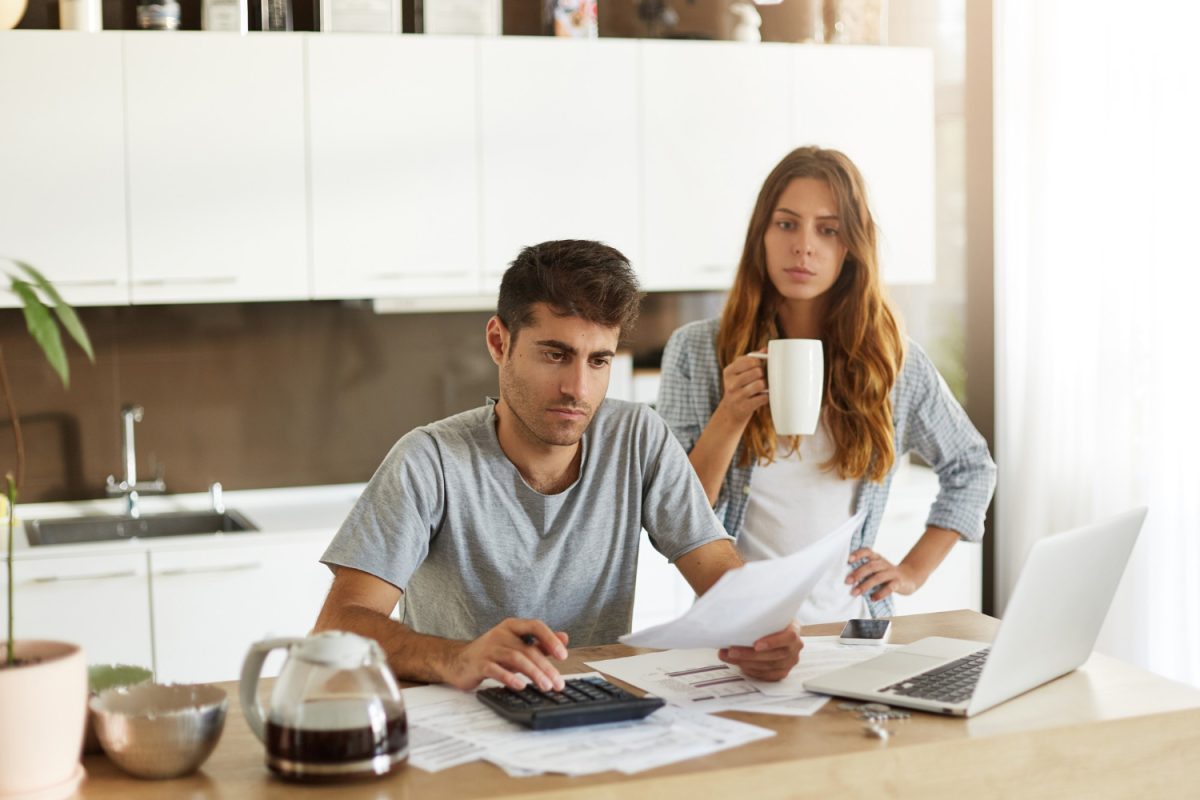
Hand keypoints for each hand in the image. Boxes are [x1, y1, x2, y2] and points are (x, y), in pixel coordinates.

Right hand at [446, 618, 568, 691]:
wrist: (457, 661)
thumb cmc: (492, 654)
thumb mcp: (517, 646)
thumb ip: (540, 643)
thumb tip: (565, 638)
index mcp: (512, 627)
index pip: (535, 626)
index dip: (551, 639)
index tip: (563, 655)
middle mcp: (500, 634)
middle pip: (528, 649)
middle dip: (546, 667)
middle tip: (558, 683)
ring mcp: (489, 648)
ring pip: (516, 658)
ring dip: (533, 673)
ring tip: (545, 686)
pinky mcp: (478, 664)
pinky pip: (496, 670)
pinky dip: (510, 678)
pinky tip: (521, 686)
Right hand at [717, 353, 769, 424]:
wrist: (730, 412)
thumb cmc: (739, 388)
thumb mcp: (739, 372)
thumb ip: (751, 359)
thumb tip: (766, 349)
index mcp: (728, 371)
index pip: (751, 360)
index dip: (759, 362)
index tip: (758, 367)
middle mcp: (731, 383)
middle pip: (758, 371)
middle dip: (762, 375)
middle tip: (759, 379)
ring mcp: (737, 396)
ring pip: (761, 384)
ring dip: (765, 387)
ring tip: (761, 389)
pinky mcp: (745, 407)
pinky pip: (764, 397)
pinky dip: (766, 397)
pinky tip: (761, 397)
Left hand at [717, 620, 802, 680]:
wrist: (779, 629)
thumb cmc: (771, 620)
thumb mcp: (769, 613)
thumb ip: (759, 614)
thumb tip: (736, 612)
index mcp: (793, 630)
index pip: (789, 637)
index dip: (773, 642)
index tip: (756, 645)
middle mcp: (794, 647)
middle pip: (774, 655)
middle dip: (750, 655)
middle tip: (731, 651)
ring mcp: (790, 661)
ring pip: (768, 666)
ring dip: (746, 663)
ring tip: (728, 657)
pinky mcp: (782, 672)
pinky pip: (766, 675)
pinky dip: (751, 670)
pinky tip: (739, 664)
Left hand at [846, 548, 921, 601]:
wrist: (909, 577)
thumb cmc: (886, 573)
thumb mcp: (876, 568)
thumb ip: (864, 569)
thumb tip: (846, 578)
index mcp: (877, 558)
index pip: (867, 552)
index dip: (858, 554)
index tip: (848, 560)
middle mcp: (884, 564)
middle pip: (870, 566)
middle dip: (858, 574)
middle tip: (847, 582)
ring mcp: (892, 573)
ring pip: (878, 577)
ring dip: (865, 585)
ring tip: (855, 593)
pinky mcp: (898, 583)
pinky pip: (889, 588)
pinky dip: (880, 593)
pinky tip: (872, 598)